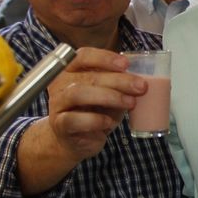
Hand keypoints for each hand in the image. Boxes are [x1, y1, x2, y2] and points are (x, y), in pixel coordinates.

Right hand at [42, 47, 143, 163]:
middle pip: (87, 76)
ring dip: (109, 97)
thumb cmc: (93, 113)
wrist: (75, 141)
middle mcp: (60, 84)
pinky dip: (95, 120)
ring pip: (78, 93)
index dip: (105, 58)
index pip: (83, 56)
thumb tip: (140, 81)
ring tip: (130, 103)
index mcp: (71, 70)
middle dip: (117, 80)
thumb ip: (118, 85)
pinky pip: (74, 119)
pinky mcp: (59, 125)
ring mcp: (57, 104)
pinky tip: (109, 122)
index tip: (126, 64)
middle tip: (140, 86)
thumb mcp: (108, 94)